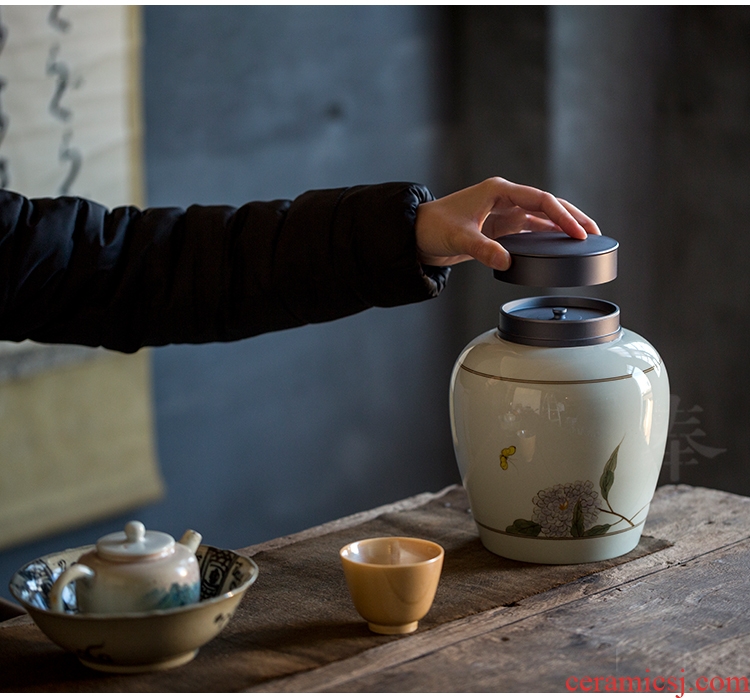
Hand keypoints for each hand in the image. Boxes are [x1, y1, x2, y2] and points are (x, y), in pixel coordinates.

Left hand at [415, 177, 600, 270]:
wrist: (417, 234)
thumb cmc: (434, 227)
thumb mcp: (459, 238)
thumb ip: (483, 250)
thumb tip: (507, 262)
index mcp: (499, 191)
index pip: (540, 200)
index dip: (562, 216)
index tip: (578, 233)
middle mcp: (505, 198)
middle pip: (547, 205)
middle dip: (572, 218)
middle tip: (595, 232)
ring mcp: (504, 212)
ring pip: (541, 217)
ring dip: (562, 226)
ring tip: (586, 238)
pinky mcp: (500, 227)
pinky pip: (530, 229)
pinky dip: (546, 235)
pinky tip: (560, 245)